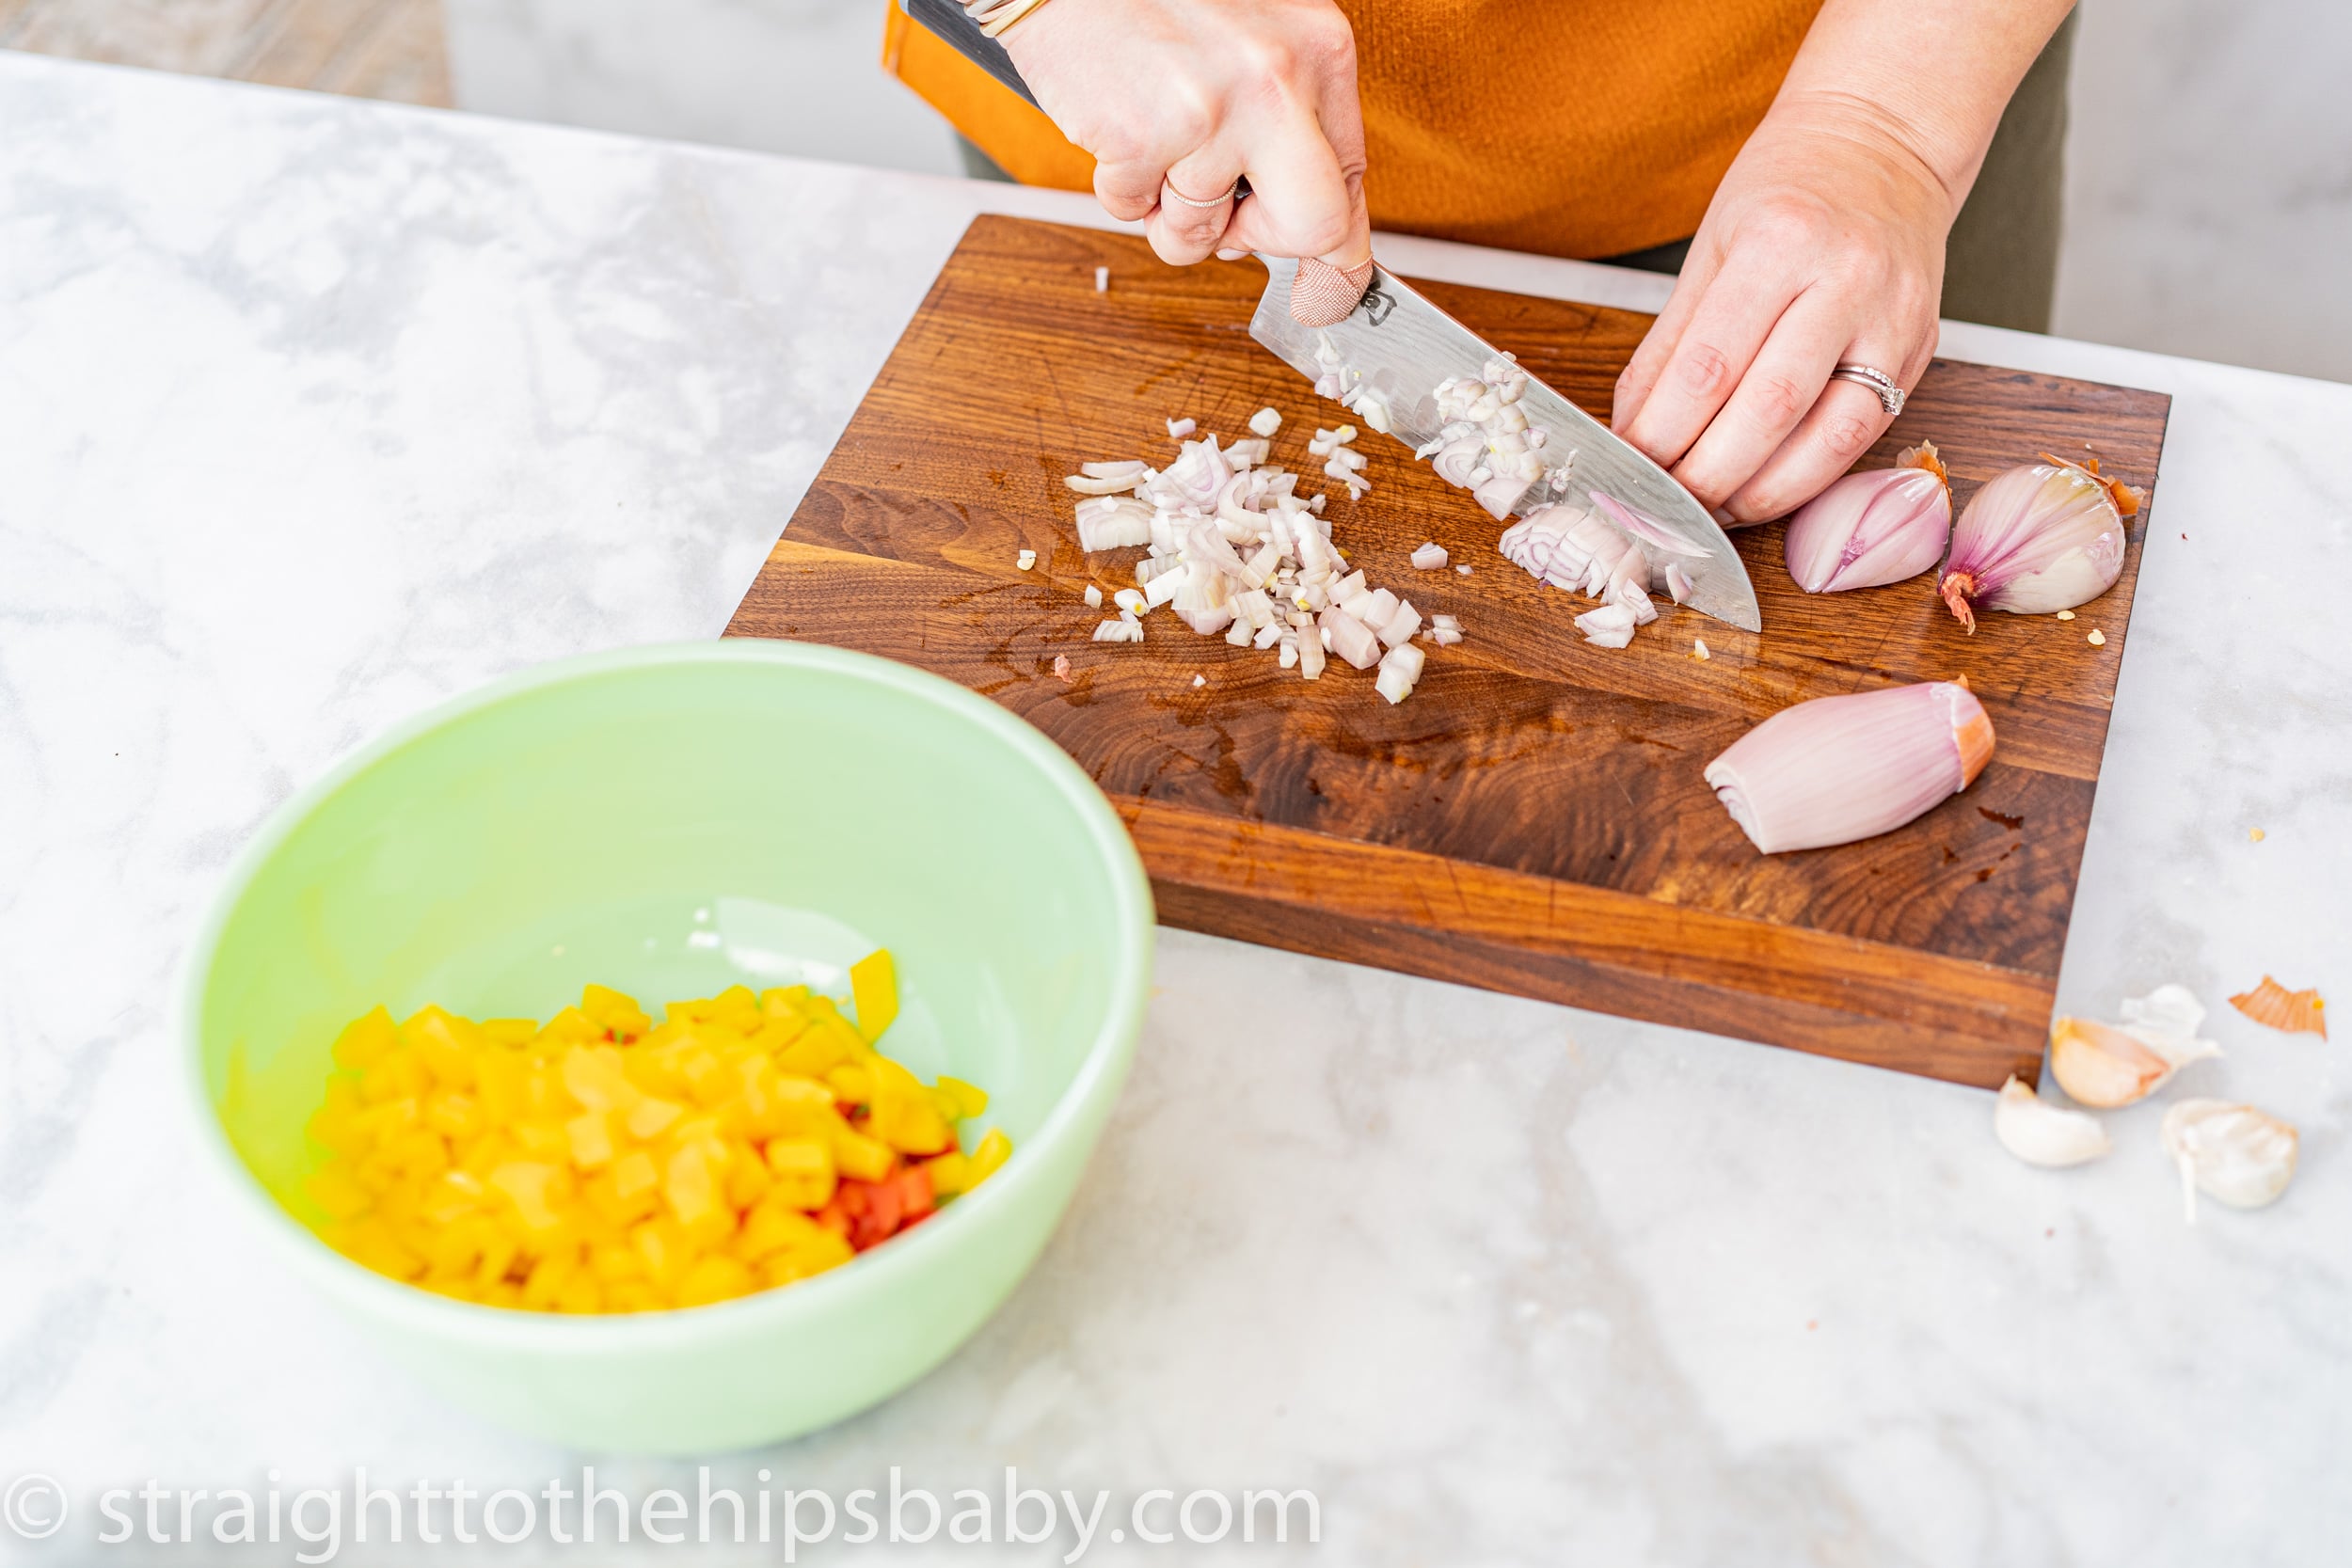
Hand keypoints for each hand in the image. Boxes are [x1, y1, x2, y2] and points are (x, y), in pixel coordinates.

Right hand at [1003, 0, 1372, 271]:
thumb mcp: (1260, 32)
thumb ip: (1293, 116)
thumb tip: (1316, 229)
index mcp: (1319, 51)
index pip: (1351, 183)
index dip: (1335, 249)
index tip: (1327, 288)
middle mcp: (1277, 81)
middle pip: (1314, 228)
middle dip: (1264, 241)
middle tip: (1230, 218)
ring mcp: (1211, 113)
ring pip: (1202, 234)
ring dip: (1169, 210)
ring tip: (1156, 140)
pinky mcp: (1141, 135)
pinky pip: (1133, 212)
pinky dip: (1119, 184)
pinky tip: (1119, 122)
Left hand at [1611, 96, 1952, 522]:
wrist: (1885, 142)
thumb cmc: (1789, 188)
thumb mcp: (1709, 248)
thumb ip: (1668, 347)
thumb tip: (1631, 430)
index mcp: (1780, 241)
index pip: (1707, 367)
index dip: (1661, 435)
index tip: (1628, 468)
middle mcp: (1847, 279)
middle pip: (1769, 409)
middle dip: (1708, 475)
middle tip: (1666, 503)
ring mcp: (1894, 318)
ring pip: (1830, 437)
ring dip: (1764, 493)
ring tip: (1714, 508)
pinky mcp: (1920, 349)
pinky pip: (1864, 434)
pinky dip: (1809, 475)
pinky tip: (1768, 487)